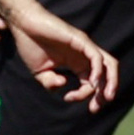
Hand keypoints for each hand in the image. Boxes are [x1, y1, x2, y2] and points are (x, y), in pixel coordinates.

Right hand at [3, 0, 118, 112]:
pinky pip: (97, 57)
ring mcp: (84, 47)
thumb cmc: (31, 45)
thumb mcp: (40, 73)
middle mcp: (84, 56)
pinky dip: (98, 70)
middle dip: (104, 94)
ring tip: (106, 97)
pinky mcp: (81, 40)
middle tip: (94, 108)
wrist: (23, 26)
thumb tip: (63, 86)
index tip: (67, 98)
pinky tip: (92, 82)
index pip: (91, 83)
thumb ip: (51, 83)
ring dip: (111, 82)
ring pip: (109, 65)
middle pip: (106, 75)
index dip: (83, 96)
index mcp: (77, 64)